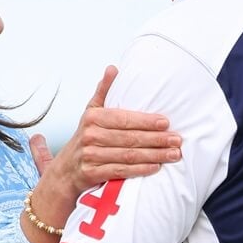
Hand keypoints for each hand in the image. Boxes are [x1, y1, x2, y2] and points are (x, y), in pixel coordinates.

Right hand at [25, 66, 180, 242]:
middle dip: (156, 139)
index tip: (166, 122)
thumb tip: (113, 68)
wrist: (65, 170)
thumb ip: (104, 91)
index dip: (146, 121)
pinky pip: (121, 171)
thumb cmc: (86, 137)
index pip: (124, 118)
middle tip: (177, 140)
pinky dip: (140, 170)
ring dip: (154, 155)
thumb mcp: (91, 112)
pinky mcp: (92, 174)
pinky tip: (156, 167)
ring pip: (128, 155)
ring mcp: (90, 156)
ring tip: (173, 154)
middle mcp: (90, 136)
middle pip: (129, 138)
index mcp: (93, 117)